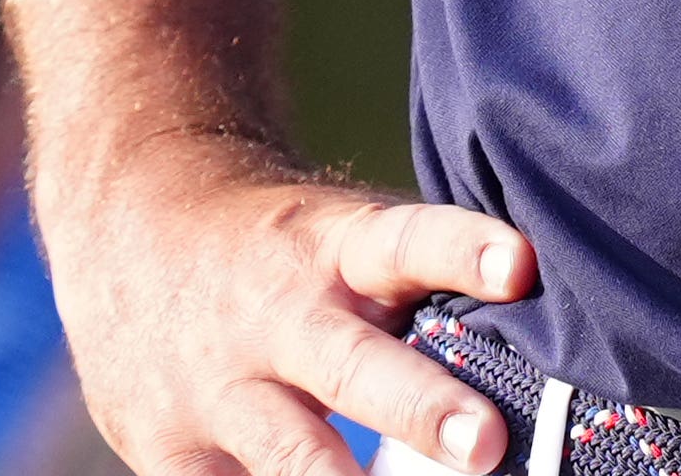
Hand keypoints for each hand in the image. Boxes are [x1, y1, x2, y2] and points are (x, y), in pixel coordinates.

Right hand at [42, 132, 539, 475]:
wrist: (128, 228)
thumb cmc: (281, 250)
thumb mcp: (343, 233)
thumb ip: (421, 278)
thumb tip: (552, 319)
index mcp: (334, 248)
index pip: (408, 239)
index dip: (463, 249)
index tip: (521, 264)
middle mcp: (280, 317)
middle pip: (356, 366)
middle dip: (420, 408)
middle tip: (487, 444)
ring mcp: (220, 390)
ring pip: (292, 455)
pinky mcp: (171, 450)